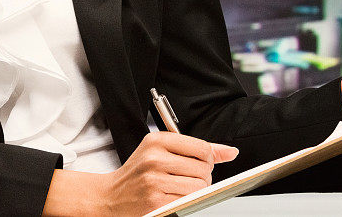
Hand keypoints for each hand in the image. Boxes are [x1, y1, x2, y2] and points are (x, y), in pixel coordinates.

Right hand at [96, 131, 237, 215]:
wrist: (111, 196)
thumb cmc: (139, 172)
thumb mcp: (161, 151)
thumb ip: (197, 149)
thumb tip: (230, 151)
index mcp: (157, 140)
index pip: (201, 147)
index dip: (208, 159)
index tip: (200, 163)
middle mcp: (155, 158)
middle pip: (203, 169)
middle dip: (203, 177)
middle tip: (189, 178)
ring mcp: (155, 180)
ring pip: (199, 187)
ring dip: (197, 191)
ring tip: (182, 189)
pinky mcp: (156, 201)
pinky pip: (188, 202)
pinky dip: (187, 202)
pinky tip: (175, 198)